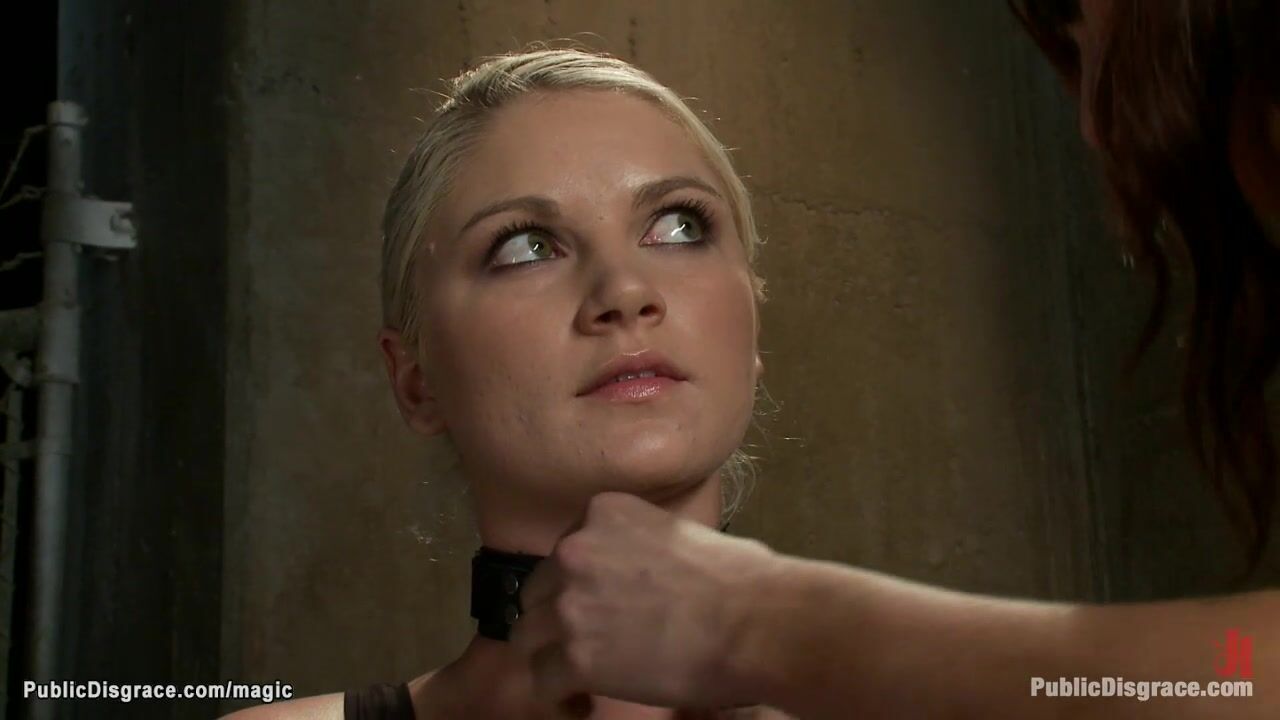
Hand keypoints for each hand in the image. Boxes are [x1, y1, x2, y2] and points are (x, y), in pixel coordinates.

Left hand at [510, 491, 779, 714]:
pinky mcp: (575, 656)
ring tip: (580, 680)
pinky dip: (559, 697)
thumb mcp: (679, 532)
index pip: (567, 551)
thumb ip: (640, 545)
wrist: (756, 622)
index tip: (598, 606)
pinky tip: (582, 704)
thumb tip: (634, 573)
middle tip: (588, 644)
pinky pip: (542, 681)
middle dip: (558, 619)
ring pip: (529, 636)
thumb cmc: (741, 577)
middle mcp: (576, 550)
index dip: (577, 584)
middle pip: (539, 591)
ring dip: (552, 657)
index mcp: (604, 513)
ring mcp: (571, 604)